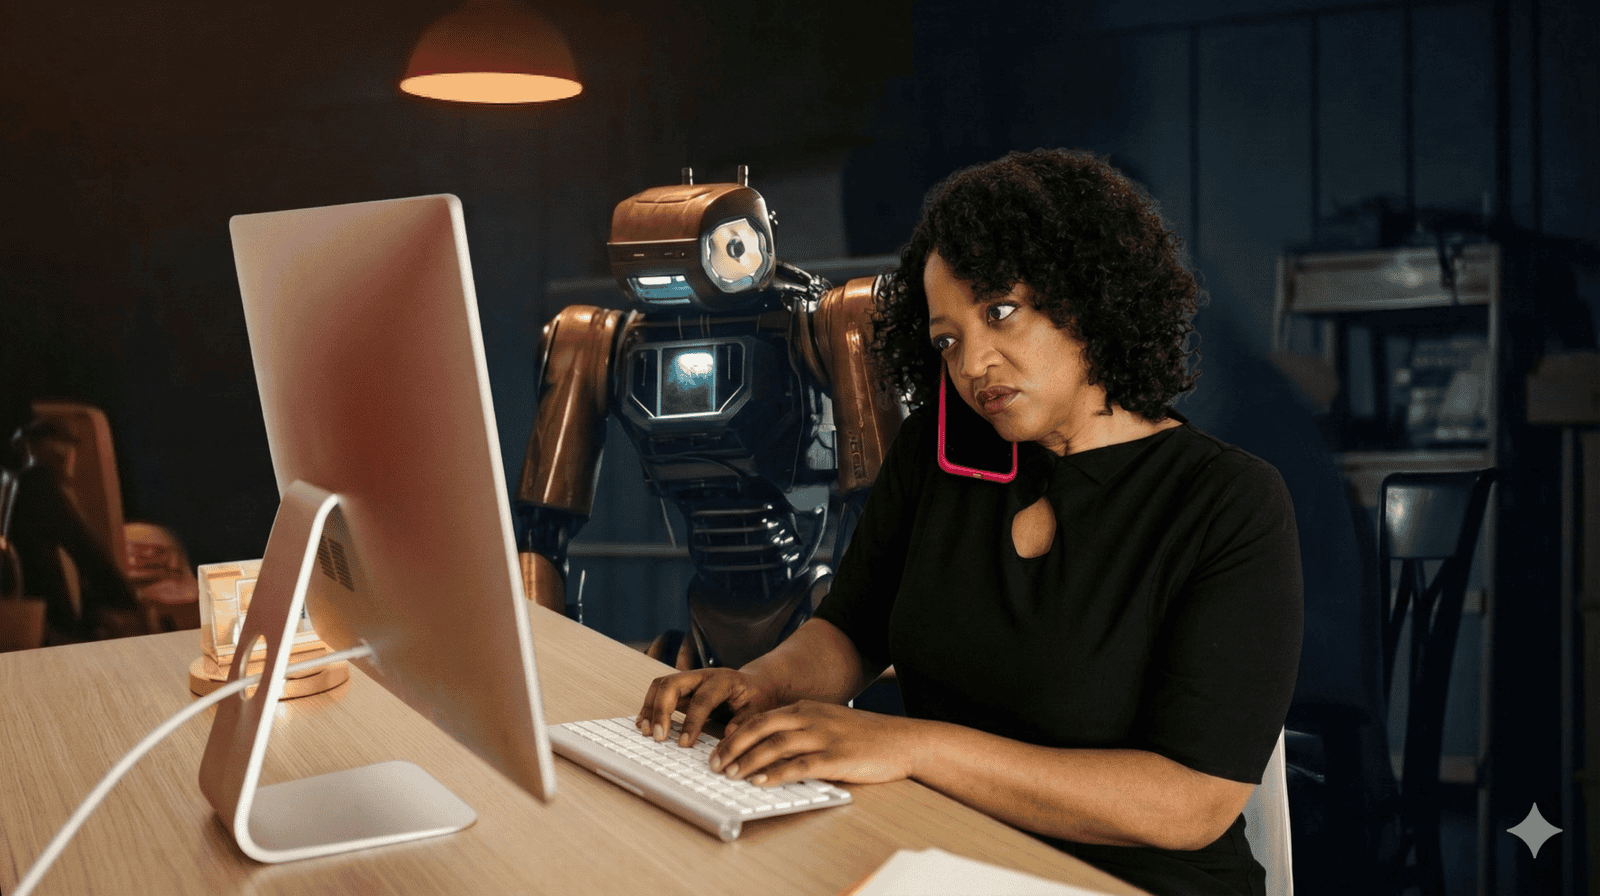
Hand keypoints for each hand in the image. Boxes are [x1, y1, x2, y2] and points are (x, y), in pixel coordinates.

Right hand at [635, 667, 785, 746]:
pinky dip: (649, 708)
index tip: (684, 744)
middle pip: (672, 684)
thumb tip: (730, 735)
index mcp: (723, 680)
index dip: (691, 722)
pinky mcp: (682, 690)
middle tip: (658, 736)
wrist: (757, 683)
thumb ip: (745, 720)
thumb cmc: (758, 697)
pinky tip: (644, 724)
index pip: (701, 699)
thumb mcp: (759, 708)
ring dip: (650, 707)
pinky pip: (659, 693)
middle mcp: (702, 676)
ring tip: (647, 731)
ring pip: (661, 685)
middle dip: (661, 710)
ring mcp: (689, 681)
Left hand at [711, 700, 919, 786]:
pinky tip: (760, 783)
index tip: (718, 749)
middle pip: (761, 727)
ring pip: (775, 745)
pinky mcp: (836, 758)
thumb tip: (769, 749)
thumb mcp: (829, 724)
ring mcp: (824, 737)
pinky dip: (776, 774)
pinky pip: (799, 765)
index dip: (736, 734)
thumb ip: (802, 731)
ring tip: (730, 774)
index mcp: (807, 708)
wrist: (903, 741)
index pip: (762, 717)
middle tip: (715, 764)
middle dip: (733, 746)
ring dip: (748, 760)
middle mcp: (812, 718)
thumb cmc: (866, 737)